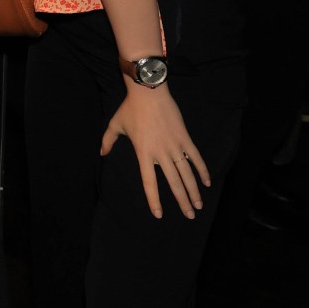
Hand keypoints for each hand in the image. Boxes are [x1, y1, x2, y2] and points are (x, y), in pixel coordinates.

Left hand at [100, 84, 209, 218]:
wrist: (148, 91)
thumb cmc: (130, 108)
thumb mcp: (115, 125)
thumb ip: (107, 141)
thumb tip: (101, 154)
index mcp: (143, 153)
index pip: (149, 182)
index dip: (154, 199)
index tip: (158, 214)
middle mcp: (160, 152)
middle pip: (173, 182)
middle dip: (182, 201)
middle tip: (189, 216)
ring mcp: (174, 145)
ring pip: (187, 173)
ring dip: (194, 191)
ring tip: (198, 206)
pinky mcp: (185, 137)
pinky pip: (195, 157)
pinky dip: (202, 170)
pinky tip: (207, 183)